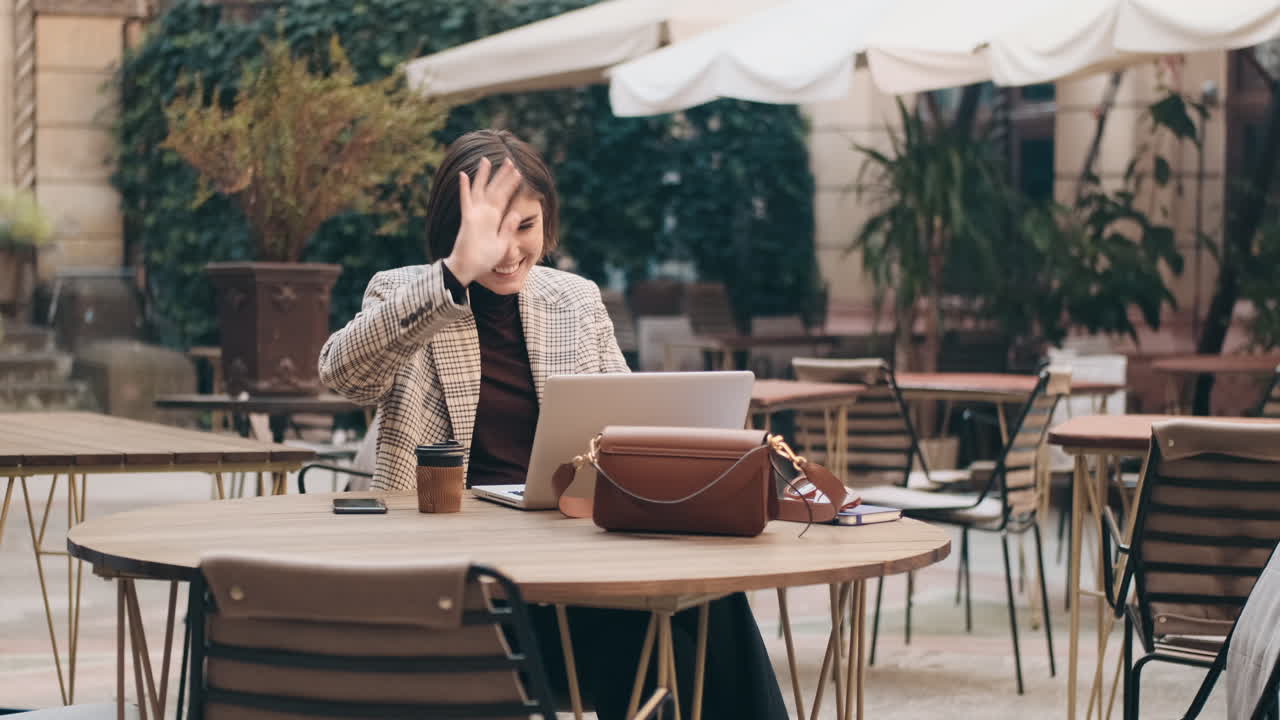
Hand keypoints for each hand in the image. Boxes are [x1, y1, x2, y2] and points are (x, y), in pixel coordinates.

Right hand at [444, 156, 521, 285]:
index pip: (505, 197)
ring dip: (483, 176)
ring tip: (486, 160)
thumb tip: (517, 213)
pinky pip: (466, 201)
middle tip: (509, 160)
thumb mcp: (502, 244)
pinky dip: (464, 188)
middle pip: (494, 189)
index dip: (511, 185)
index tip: (518, 172)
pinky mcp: (467, 219)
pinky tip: (464, 175)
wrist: (469, 270)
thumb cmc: (484, 259)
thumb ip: (508, 229)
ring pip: (480, 190)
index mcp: (495, 219)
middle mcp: (485, 214)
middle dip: (502, 175)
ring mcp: (475, 215)